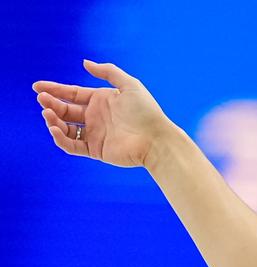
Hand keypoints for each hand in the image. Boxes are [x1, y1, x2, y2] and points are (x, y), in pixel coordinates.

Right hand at [34, 60, 172, 167]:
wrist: (156, 140)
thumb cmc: (146, 112)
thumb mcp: (129, 84)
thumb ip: (107, 72)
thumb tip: (85, 63)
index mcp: (100, 100)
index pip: (71, 94)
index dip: (54, 90)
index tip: (37, 87)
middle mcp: (95, 117)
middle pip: (65, 110)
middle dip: (51, 105)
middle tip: (42, 101)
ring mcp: (95, 134)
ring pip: (66, 128)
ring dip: (53, 121)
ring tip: (48, 114)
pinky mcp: (96, 150)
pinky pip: (73, 146)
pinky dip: (61, 139)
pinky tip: (55, 129)